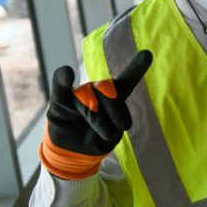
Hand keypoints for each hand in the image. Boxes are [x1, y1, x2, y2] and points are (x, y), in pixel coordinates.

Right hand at [39, 50, 152, 178]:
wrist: (71, 151)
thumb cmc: (96, 139)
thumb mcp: (111, 136)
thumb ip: (112, 124)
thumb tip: (95, 105)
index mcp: (114, 98)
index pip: (126, 80)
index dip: (136, 67)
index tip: (147, 54)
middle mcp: (96, 91)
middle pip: (110, 91)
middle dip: (117, 110)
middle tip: (124, 126)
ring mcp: (78, 94)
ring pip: (90, 99)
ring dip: (97, 119)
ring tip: (104, 133)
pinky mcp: (59, 101)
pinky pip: (60, 87)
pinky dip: (62, 79)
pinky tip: (67, 72)